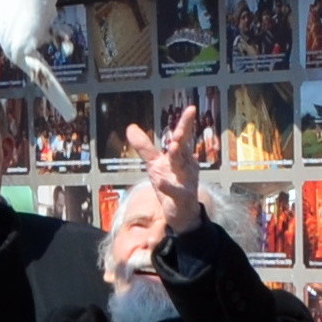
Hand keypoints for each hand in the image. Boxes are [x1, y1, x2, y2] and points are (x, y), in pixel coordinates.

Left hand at [125, 105, 200, 234]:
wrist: (181, 212)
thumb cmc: (171, 183)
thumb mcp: (154, 164)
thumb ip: (144, 146)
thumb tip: (130, 127)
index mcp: (180, 156)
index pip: (182, 136)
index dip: (186, 123)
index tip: (191, 108)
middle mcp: (185, 165)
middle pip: (184, 147)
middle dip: (183, 136)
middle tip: (178, 127)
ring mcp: (185, 181)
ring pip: (182, 166)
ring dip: (178, 156)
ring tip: (173, 146)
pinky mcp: (181, 197)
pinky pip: (175, 191)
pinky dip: (169, 186)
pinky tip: (161, 182)